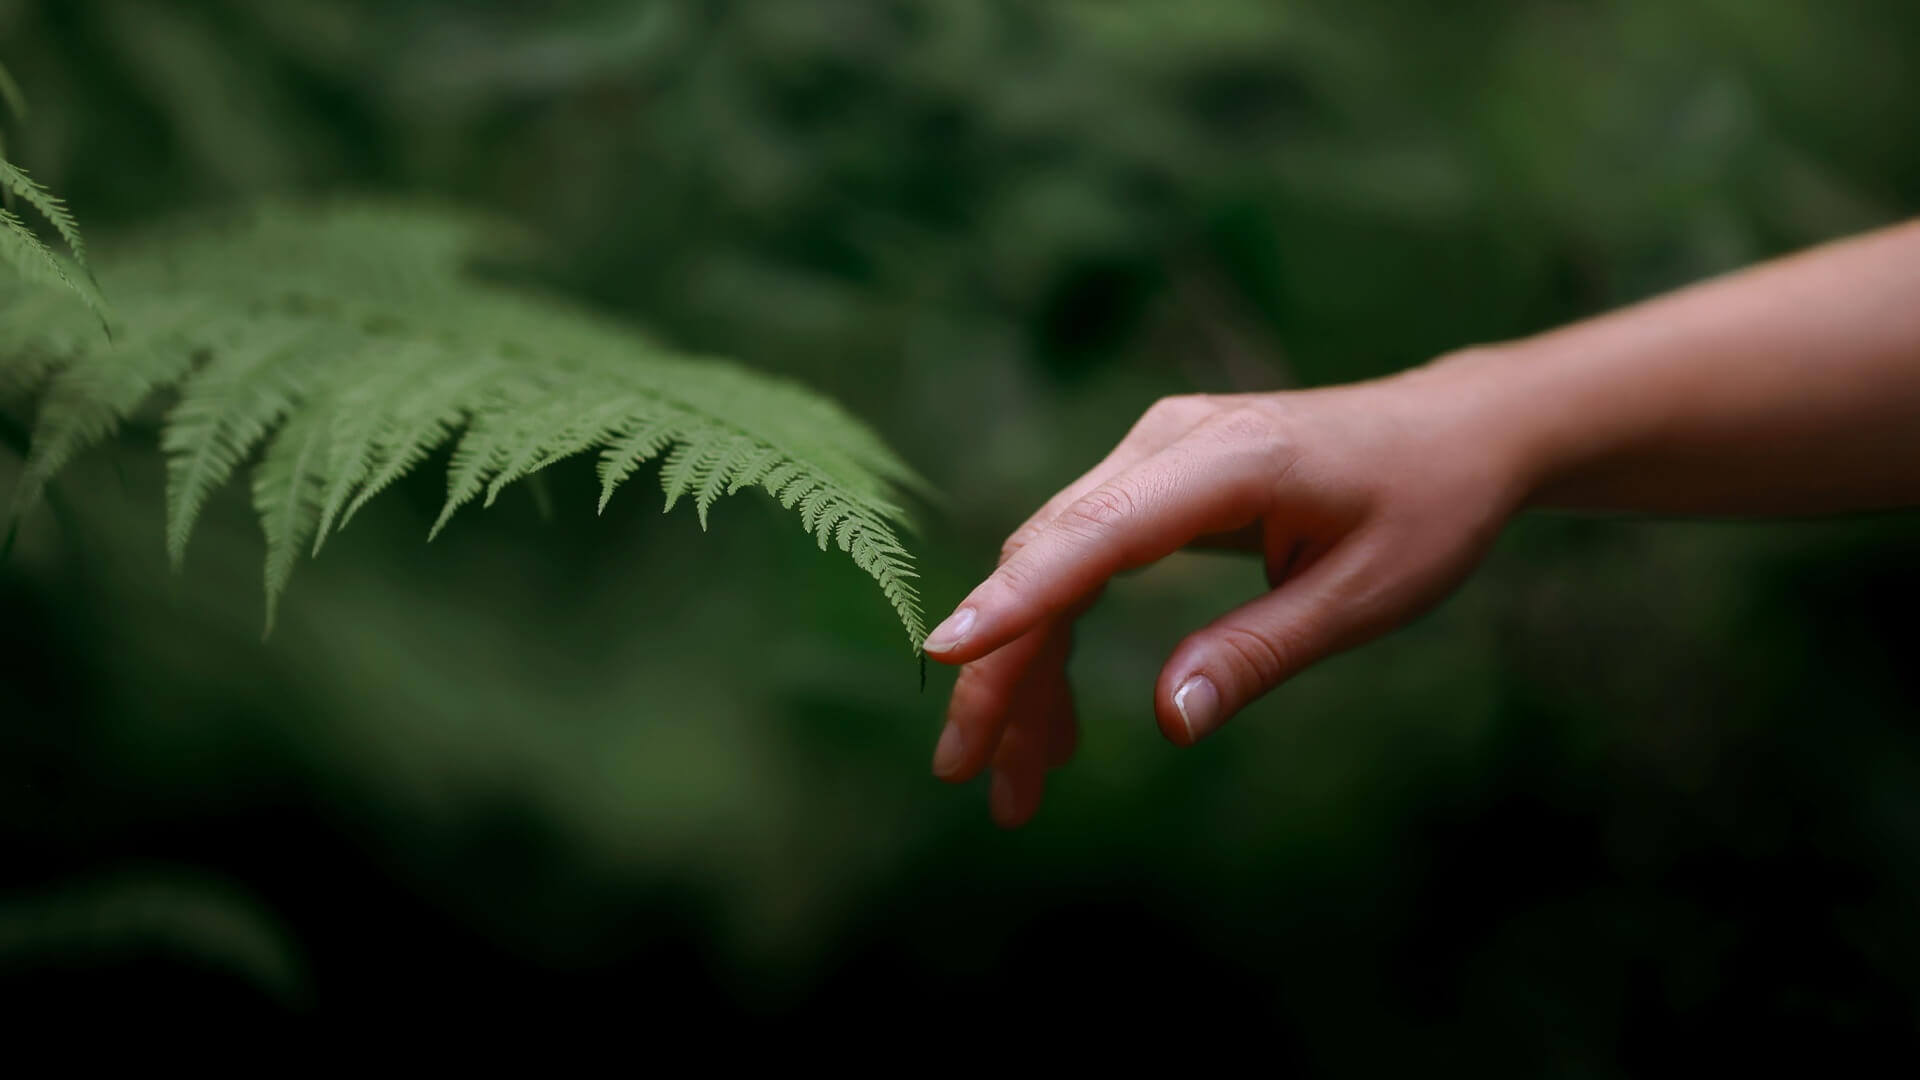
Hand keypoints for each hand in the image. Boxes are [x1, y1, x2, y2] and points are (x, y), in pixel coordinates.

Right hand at [923, 362, 1532, 826]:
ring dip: (1022, 668)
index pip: (1096, 531)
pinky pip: (1080, 559)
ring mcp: (1154, 453)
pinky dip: (1058, 637)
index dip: (1017, 598)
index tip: (945, 655)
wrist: (1454, 431)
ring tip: (1015, 778)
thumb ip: (1260, 651)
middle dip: (1000, 670)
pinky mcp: (1154, 478)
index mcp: (1231, 460)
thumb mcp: (1365, 596)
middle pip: (1048, 555)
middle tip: (970, 775)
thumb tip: (1169, 721)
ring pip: (1051, 564)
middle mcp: (1170, 441)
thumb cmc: (1426, 508)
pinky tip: (1056, 719)